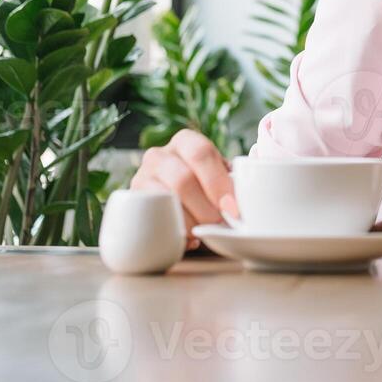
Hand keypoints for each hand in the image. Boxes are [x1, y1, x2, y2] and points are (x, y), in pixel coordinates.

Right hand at [131, 129, 237, 249]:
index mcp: (185, 141)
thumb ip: (234, 180)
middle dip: (206, 208)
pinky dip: (173, 231)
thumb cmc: (205, 188)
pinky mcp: (132, 202)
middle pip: (183, 179)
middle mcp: (159, 155)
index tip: (232, 208)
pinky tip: (187, 239)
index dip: (218, 181)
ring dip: (190, 222)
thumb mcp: (219, 177)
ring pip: (166, 200)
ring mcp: (141, 177)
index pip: (201, 153)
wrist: (173, 203)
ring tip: (205, 232)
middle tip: (219, 224)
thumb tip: (249, 199)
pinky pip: (151, 217)